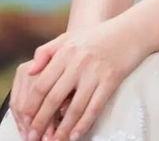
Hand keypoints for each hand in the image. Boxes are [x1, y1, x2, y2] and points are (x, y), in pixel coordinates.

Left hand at [9, 16, 144, 140]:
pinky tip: (75, 135)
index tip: (25, 119)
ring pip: (74, 108)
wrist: (131, 30)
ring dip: (62, 129)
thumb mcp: (70, 37)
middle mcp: (78, 62)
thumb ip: (46, 51)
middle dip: (41, 121)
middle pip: (54, 98)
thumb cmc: (98, 36)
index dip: (31, 105)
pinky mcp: (111, 80)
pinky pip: (94, 107)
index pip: (42, 84)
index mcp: (65, 51)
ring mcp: (95, 72)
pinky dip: (83, 124)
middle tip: (33, 137)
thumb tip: (30, 72)